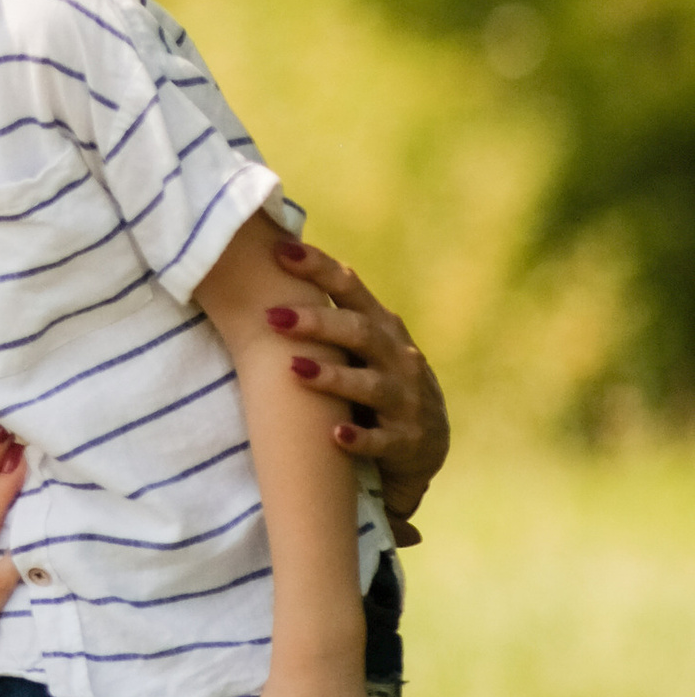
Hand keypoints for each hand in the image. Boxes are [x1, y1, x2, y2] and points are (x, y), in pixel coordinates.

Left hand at [266, 237, 448, 535]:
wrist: (425, 445)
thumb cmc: (378, 383)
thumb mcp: (363, 347)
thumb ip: (331, 316)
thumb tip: (271, 269)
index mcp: (382, 328)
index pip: (351, 288)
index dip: (319, 268)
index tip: (281, 251)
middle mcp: (399, 358)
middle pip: (360, 333)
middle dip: (318, 323)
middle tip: (273, 316)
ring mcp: (406, 401)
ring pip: (370, 385)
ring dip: (333, 377)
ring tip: (295, 369)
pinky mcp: (407, 442)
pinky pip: (382, 441)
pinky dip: (360, 439)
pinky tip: (335, 435)